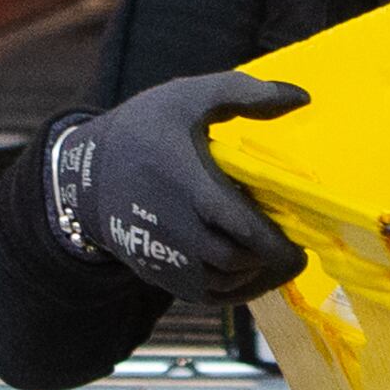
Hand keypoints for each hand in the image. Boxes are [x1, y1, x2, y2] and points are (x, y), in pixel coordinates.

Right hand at [44, 72, 312, 303]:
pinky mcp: (161, 273)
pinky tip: (251, 274)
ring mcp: (168, 257)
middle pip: (239, 260)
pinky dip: (236, 291)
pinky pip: (208, 296)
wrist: (85, 174)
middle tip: (295, 248)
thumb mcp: (188, 96)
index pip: (244, 228)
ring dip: (256, 276)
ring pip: (226, 283)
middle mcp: (179, 230)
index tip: (303, 239)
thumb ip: (245, 93)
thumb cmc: (143, 129)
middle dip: (272, 259)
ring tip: (276, 260)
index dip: (278, 242)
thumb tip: (302, 99)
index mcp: (191, 186)